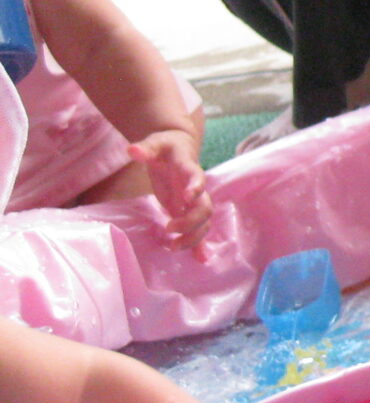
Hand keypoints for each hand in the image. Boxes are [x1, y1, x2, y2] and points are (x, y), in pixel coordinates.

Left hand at [127, 129, 212, 251]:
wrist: (178, 149)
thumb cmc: (165, 146)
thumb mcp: (155, 143)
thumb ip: (145, 148)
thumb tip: (132, 149)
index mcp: (189, 169)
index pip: (198, 178)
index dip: (196, 188)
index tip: (188, 198)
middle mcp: (195, 188)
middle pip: (204, 208)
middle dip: (191, 221)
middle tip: (169, 227)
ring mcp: (193, 202)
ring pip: (203, 222)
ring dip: (193, 237)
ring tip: (173, 247)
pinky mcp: (187, 211)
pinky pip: (198, 229)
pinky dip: (200, 244)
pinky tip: (200, 259)